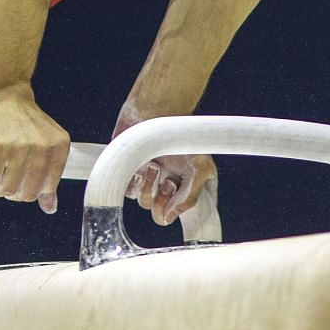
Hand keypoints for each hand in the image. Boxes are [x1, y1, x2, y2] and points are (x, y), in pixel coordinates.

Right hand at [0, 85, 70, 213]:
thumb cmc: (17, 117)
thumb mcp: (41, 142)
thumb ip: (47, 173)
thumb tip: (51, 209)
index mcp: (58, 146)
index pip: (44, 189)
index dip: (27, 188)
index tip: (17, 177)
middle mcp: (41, 148)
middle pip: (25, 194)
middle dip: (10, 191)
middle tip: (1, 175)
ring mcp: (18, 148)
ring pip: (6, 191)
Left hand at [112, 109, 216, 226]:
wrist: (157, 112)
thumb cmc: (182, 137)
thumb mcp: (200, 167)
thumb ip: (189, 197)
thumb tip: (168, 217)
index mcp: (182, 189)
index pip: (176, 215)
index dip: (173, 213)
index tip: (173, 204)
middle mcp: (164, 187)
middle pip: (157, 213)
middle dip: (162, 200)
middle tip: (168, 182)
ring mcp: (146, 180)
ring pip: (143, 202)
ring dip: (150, 186)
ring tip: (155, 166)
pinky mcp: (129, 172)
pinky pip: (128, 191)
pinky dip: (134, 183)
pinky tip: (141, 168)